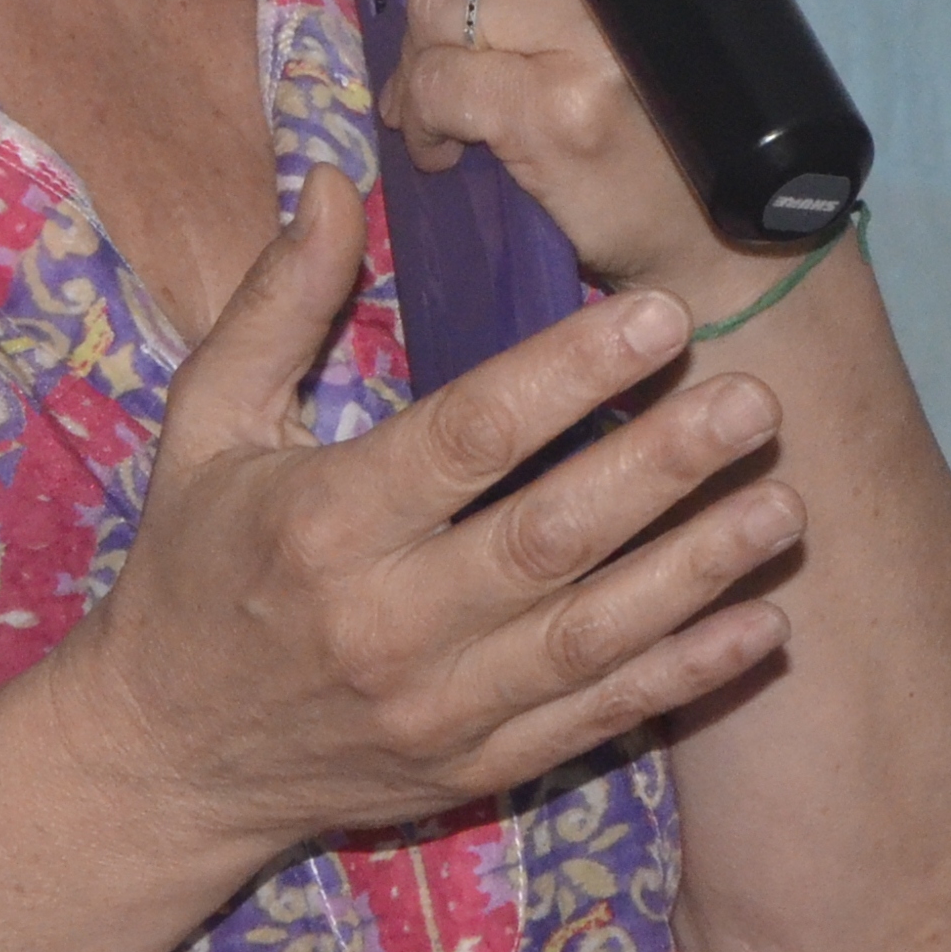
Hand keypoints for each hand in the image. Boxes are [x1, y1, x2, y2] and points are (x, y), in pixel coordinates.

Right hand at [63, 166, 799, 864]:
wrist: (165, 756)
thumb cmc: (192, 565)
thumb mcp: (205, 422)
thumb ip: (277, 303)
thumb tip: (337, 184)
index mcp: (324, 522)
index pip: (467, 438)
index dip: (568, 375)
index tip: (656, 318)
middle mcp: (386, 621)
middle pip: (549, 538)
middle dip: (663, 467)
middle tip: (754, 401)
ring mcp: (437, 707)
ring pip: (592, 635)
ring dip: (698, 570)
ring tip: (784, 503)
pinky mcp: (473, 767)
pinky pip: (596, 720)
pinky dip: (683, 675)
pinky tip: (760, 625)